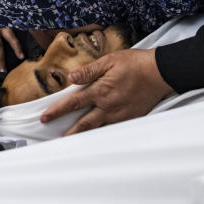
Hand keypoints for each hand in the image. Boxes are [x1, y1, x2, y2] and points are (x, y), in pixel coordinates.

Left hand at [40, 49, 172, 134]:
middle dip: (68, 132)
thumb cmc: (135, 63)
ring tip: (72, 143)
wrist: (159, 73)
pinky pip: (112, 130)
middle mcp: (108, 107)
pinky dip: (102, 135)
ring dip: (83, 136)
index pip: (73, 103)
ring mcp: (119, 116)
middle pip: (83, 124)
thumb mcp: (110, 60)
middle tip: (55, 139)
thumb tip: (70, 77)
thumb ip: (89, 71)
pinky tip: (96, 138)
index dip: (57, 110)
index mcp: (100, 91)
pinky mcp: (130, 119)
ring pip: (97, 130)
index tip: (44, 117)